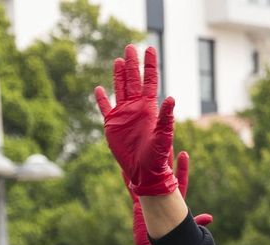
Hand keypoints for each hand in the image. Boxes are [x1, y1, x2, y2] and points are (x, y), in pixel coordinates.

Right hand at [94, 45, 178, 196]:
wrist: (144, 172)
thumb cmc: (157, 158)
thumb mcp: (163, 137)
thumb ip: (166, 118)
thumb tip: (171, 98)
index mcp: (149, 109)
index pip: (150, 81)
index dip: (150, 65)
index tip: (150, 48)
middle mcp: (136, 108)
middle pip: (133, 80)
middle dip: (133, 64)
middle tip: (131, 46)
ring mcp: (124, 115)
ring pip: (120, 89)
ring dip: (119, 75)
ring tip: (119, 60)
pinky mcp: (112, 125)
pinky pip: (105, 108)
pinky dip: (101, 99)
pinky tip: (99, 89)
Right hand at [129, 151, 210, 244]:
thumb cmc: (172, 242)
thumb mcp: (184, 230)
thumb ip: (196, 223)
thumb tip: (210, 217)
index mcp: (175, 202)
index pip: (179, 180)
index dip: (182, 168)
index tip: (184, 153)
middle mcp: (162, 198)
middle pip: (162, 175)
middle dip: (163, 160)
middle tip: (162, 143)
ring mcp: (150, 201)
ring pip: (146, 179)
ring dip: (144, 166)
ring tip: (142, 149)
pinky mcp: (138, 206)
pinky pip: (133, 190)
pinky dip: (129, 180)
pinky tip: (124, 167)